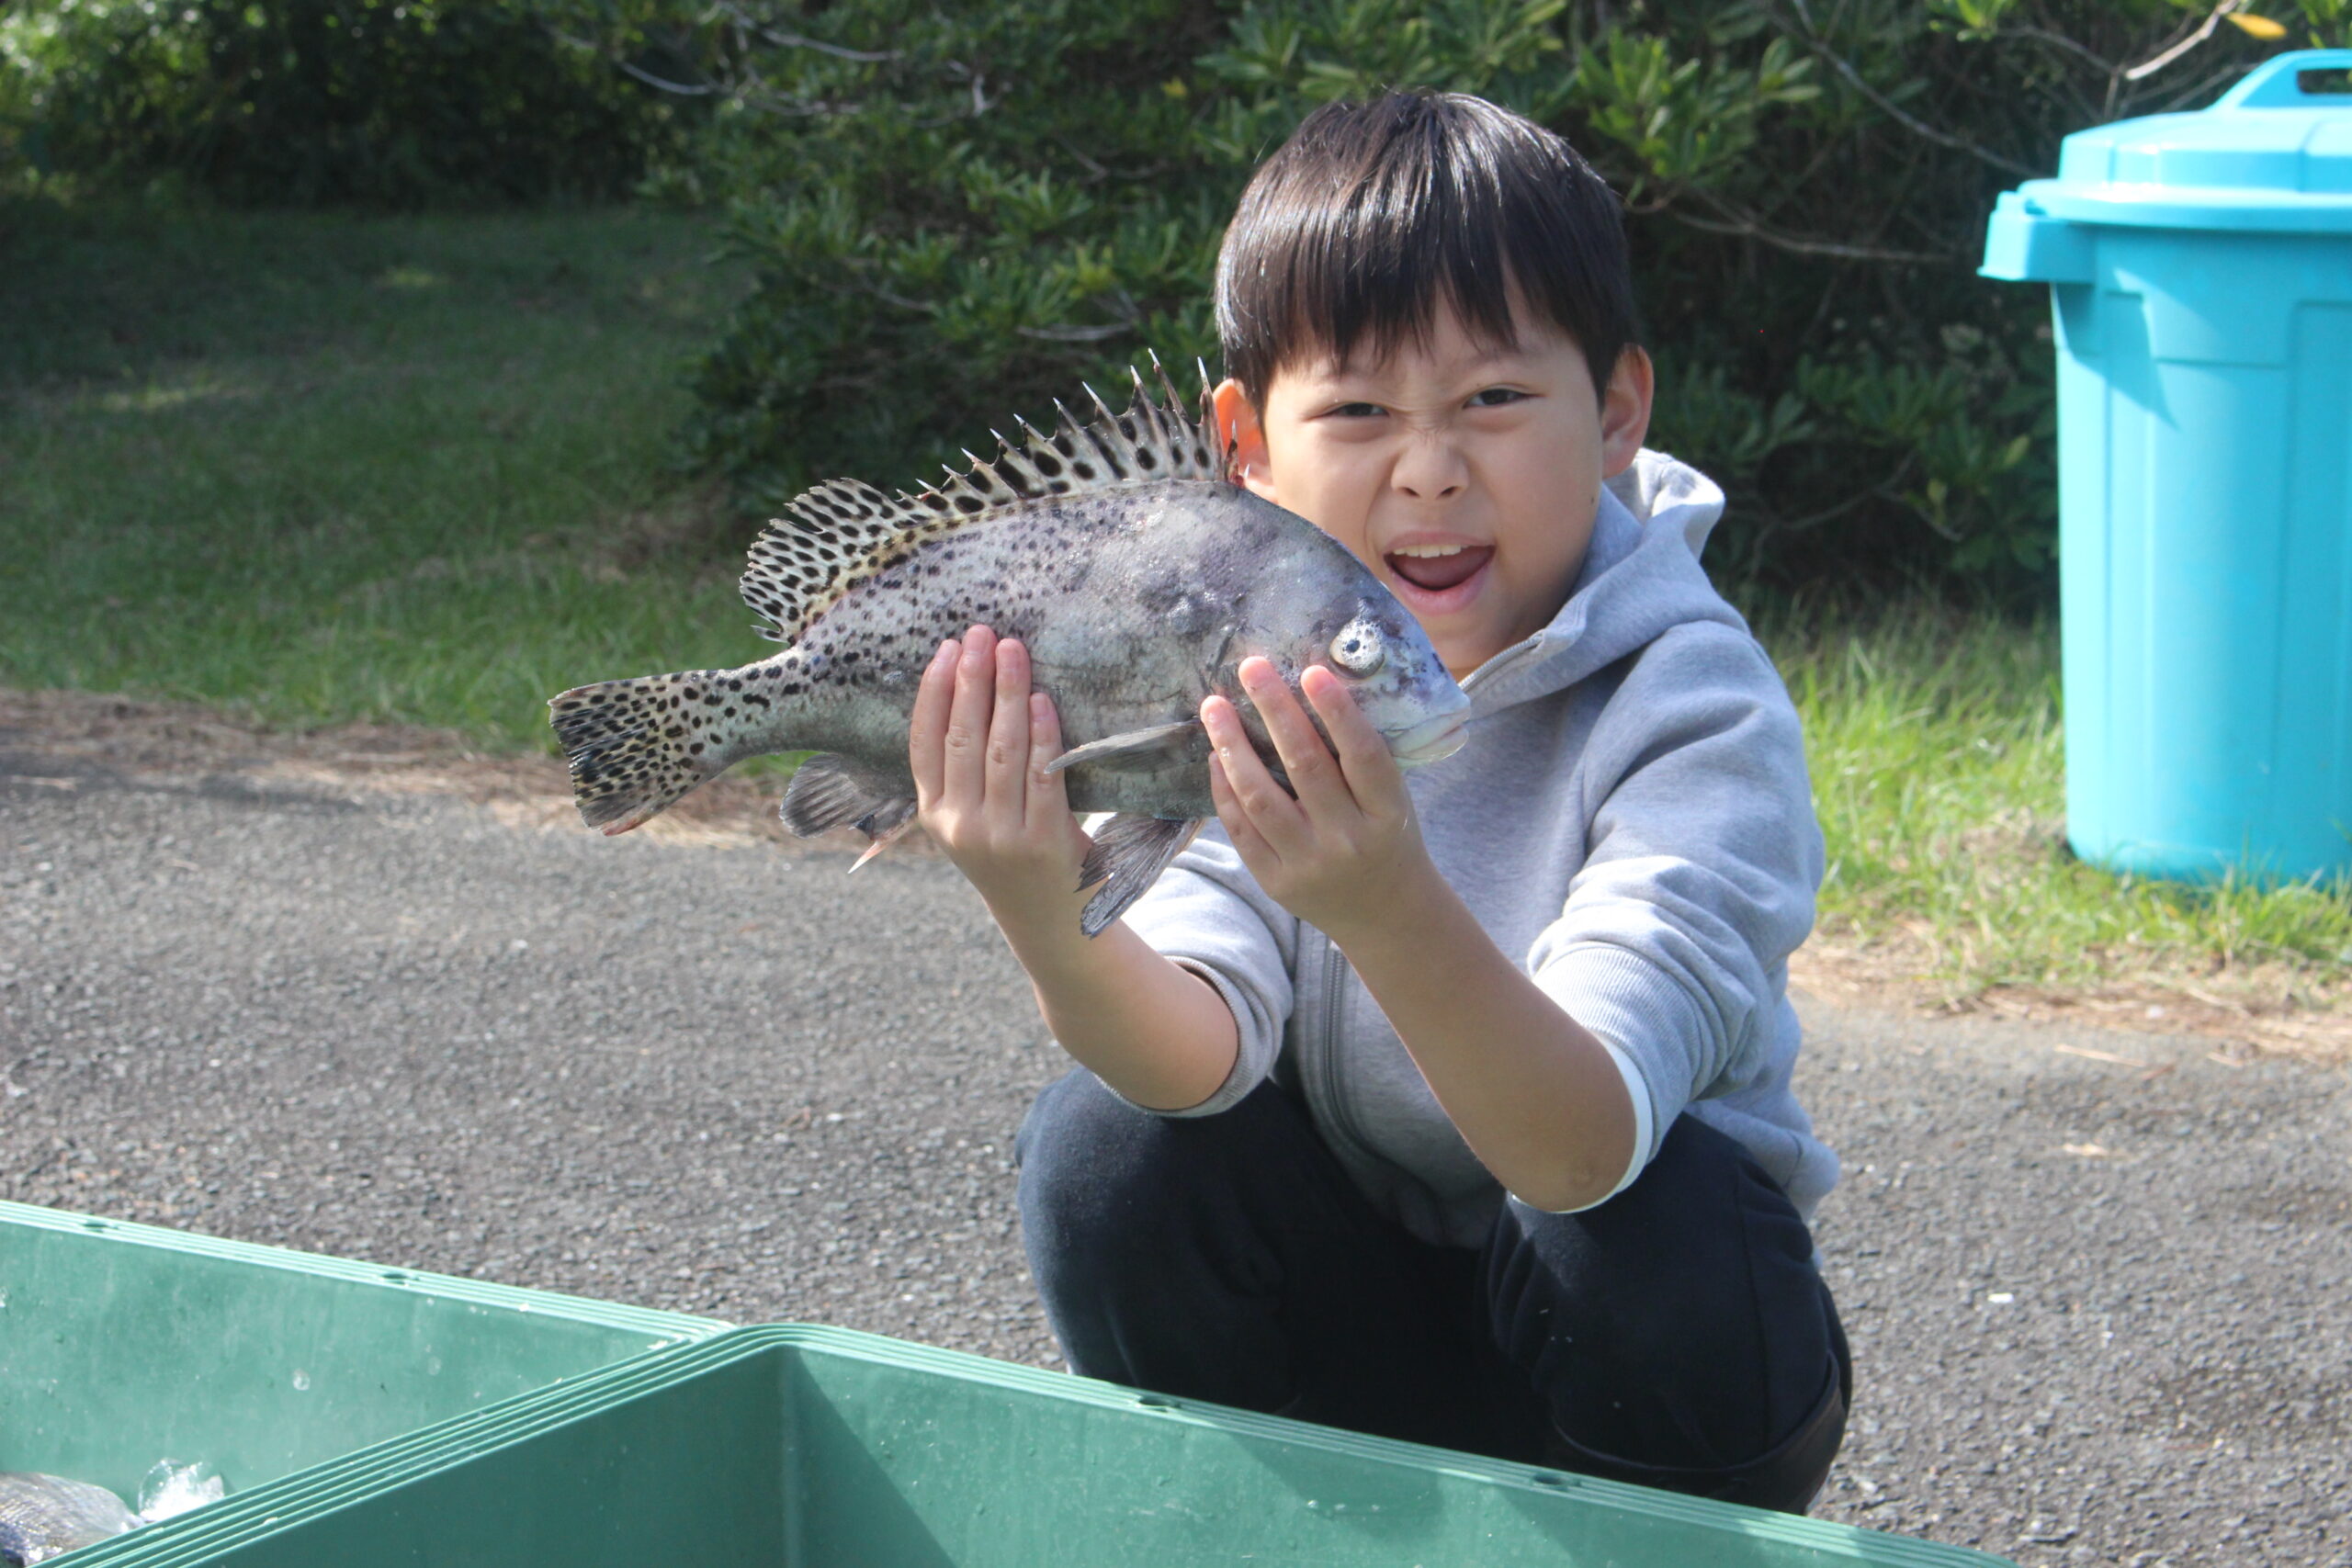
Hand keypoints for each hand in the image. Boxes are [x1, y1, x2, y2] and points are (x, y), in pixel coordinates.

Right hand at [910, 626, 1092, 925]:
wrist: (1049, 920)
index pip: (923, 742)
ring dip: (1007, 694)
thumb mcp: (971, 819)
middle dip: (972, 679)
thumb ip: (965, 771)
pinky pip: (1041, 776)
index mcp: (933, 813)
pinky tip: (1042, 700)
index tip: (948, 648)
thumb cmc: (1011, 853)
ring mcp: (999, 835)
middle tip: (983, 633)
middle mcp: (959, 825)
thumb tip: (976, 685)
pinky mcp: (1042, 841)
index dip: (934, 691)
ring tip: (1013, 651)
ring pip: (1000, 751)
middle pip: (961, 737)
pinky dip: (1041, 734)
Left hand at [1201, 656, 1433, 938]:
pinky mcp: (1276, 881)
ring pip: (1261, 797)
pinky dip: (1224, 789)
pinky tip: (1216, 755)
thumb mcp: (1394, 801)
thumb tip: (1310, 690)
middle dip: (1275, 710)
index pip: (1363, 755)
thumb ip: (1362, 759)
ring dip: (1233, 746)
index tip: (1311, 672)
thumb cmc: (1387, 838)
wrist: (1385, 915)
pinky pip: (1241, 829)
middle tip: (1252, 668)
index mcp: (1388, 814)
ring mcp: (1308, 863)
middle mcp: (1348, 840)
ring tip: (1215, 707)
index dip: (1337, 712)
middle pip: (1305, 766)